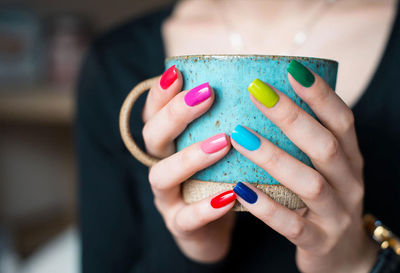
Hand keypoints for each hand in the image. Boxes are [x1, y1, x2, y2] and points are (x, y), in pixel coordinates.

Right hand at [142, 66, 236, 262]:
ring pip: (162, 175)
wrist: (212, 229)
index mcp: (168, 143)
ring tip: (222, 143)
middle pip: (153, 137)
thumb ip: (226, 119)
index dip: (161, 93)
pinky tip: (230, 195)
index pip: (154, 112)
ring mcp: (167, 198)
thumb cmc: (219, 178)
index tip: (178, 72)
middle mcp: (161, 165)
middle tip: (206, 95)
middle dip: (176, 114)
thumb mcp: (218, 146)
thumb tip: (257, 82)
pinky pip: (187, 219)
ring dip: (189, 157)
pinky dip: (206, 207)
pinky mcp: (179, 226)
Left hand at [231, 61, 377, 272]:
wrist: (343, 256)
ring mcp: (335, 214)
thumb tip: (267, 98)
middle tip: (256, 91)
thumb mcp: (323, 168)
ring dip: (273, 157)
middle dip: (291, 116)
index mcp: (350, 159)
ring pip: (308, 183)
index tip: (291, 67)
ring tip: (239, 136)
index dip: (319, 94)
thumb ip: (305, 140)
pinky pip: (291, 225)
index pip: (341, 119)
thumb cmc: (323, 199)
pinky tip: (239, 188)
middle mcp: (348, 183)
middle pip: (325, 145)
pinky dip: (265, 207)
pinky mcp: (318, 241)